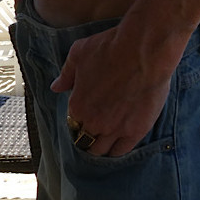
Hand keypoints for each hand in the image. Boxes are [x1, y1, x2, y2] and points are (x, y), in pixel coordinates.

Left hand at [50, 13, 186, 156]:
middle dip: (88, 136)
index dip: (79, 120)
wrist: (144, 50)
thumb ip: (66, 74)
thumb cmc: (111, 48)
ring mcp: (114, 129)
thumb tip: (56, 87)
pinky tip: (119, 143)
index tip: (87, 116)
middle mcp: (93, 122)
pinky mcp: (135, 131)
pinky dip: (118, 150)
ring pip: (101, 151)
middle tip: (96, 130)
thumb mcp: (79, 54)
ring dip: (101, 146)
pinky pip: (121, 151)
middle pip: (84, 141)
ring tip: (107, 139)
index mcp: (77, 105)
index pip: (72, 123)